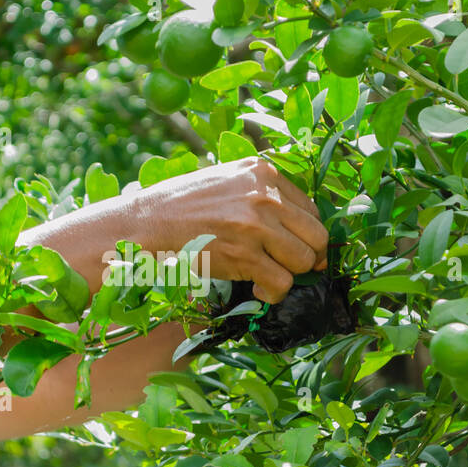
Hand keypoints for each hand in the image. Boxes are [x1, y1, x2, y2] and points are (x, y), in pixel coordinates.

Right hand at [134, 157, 328, 303]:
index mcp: (264, 172)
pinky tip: (257, 289)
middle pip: (316, 235)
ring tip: (267, 277)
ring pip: (303, 261)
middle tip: (292, 267)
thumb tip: (293, 219)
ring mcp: (257, 226)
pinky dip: (273, 294)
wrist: (150, 221)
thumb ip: (260, 189)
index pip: (311, 209)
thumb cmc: (184, 203)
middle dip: (308, 257)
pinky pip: (281, 283)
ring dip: (289, 276)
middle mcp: (266, 195)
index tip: (297, 247)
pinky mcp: (245, 256)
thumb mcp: (228, 178)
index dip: (307, 234)